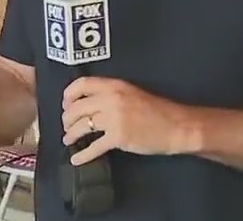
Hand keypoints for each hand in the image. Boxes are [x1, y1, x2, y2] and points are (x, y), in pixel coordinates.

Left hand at [61, 76, 197, 165]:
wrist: (177, 126)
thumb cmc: (157, 110)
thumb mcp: (131, 93)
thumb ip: (110, 94)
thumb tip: (88, 102)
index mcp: (114, 86)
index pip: (81, 84)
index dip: (68, 95)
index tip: (65, 104)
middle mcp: (111, 99)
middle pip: (77, 107)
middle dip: (67, 118)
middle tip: (67, 125)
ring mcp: (114, 119)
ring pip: (82, 125)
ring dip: (71, 134)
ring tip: (68, 139)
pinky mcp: (119, 138)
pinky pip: (94, 146)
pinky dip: (83, 155)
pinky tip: (76, 159)